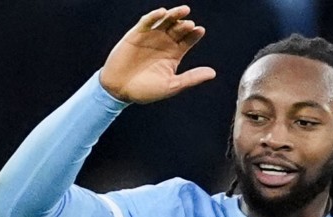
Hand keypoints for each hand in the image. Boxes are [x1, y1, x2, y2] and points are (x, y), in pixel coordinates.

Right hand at [100, 5, 215, 103]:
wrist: (119, 90)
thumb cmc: (145, 90)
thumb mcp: (171, 85)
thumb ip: (191, 78)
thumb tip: (213, 73)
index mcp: (174, 54)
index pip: (188, 40)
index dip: (195, 34)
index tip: (200, 30)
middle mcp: (164, 43)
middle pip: (179, 28)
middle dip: (185, 25)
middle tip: (190, 24)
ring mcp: (151, 37)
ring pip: (165, 21)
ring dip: (174, 14)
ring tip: (184, 10)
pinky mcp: (136, 34)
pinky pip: (147, 21)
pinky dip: (154, 15)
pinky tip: (162, 12)